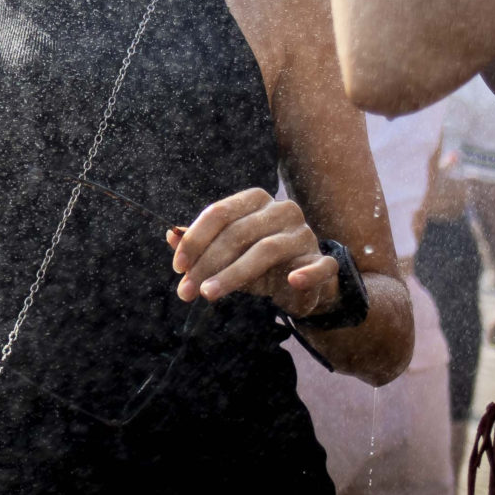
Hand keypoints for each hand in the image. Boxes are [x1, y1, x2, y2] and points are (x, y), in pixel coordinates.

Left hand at [170, 187, 337, 317]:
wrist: (301, 282)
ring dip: (233, 275)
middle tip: (187, 290)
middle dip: (207, 263)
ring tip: (209, 294)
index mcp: (256, 200)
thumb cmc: (257, 262)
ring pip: (265, 250)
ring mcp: (304, 235)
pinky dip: (307, 273)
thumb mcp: (227, 252)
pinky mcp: (324, 261)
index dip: (195, 239)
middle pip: (237, 233)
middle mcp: (282, 210)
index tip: (178, 266)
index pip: (219, 213)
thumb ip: (201, 243)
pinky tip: (293, 281)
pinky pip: (320, 265)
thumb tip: (170, 235)